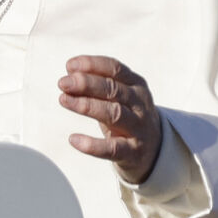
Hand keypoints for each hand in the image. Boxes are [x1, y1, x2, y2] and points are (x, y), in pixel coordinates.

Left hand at [59, 55, 161, 183]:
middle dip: (86, 84)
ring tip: (63, 99)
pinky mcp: (133, 152)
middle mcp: (140, 104)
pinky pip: (112, 148)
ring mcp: (139, 129)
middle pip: (113, 90)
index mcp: (136, 85)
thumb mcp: (117, 97)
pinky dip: (92, 145)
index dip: (92, 65)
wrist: (153, 149)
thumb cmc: (126, 115)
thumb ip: (96, 84)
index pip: (115, 69)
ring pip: (114, 114)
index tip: (69, 65)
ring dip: (87, 106)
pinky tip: (73, 139)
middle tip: (63, 83)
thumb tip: (70, 73)